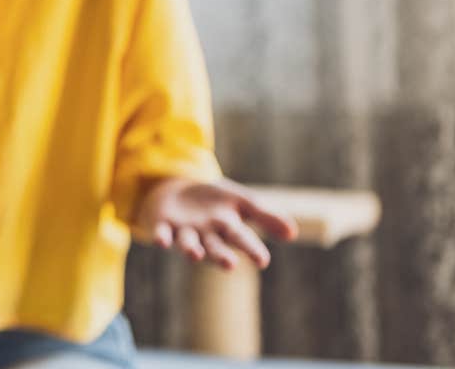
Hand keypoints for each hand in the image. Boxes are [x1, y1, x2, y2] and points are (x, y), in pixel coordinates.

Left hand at [135, 176, 298, 270]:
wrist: (178, 190)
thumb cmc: (214, 200)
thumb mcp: (241, 201)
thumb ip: (265, 216)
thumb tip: (292, 233)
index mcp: (227, 227)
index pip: (242, 239)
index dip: (251, 249)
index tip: (262, 261)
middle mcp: (206, 234)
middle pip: (214, 247)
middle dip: (221, 256)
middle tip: (229, 264)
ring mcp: (184, 231)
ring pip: (188, 243)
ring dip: (190, 249)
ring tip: (195, 254)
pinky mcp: (163, 225)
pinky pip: (161, 233)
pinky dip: (161, 237)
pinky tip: (161, 242)